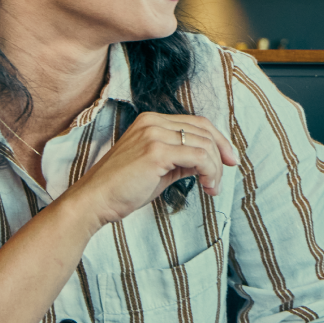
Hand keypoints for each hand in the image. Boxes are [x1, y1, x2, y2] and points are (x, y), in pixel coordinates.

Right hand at [64, 112, 238, 227]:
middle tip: (221, 179)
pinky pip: (199, 157)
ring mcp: (153, 135)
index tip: (229, 160)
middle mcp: (153, 122)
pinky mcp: (156, 152)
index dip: (218, 140)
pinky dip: (210, 172)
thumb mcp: (160, 167)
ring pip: (204, 145)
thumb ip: (183, 158)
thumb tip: (210, 160)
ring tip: (211, 188)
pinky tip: (207, 187)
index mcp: (151, 121)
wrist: (94, 201)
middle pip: (204, 131)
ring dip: (215, 169)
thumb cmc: (124, 188)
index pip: (197, 123)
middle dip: (220, 155)